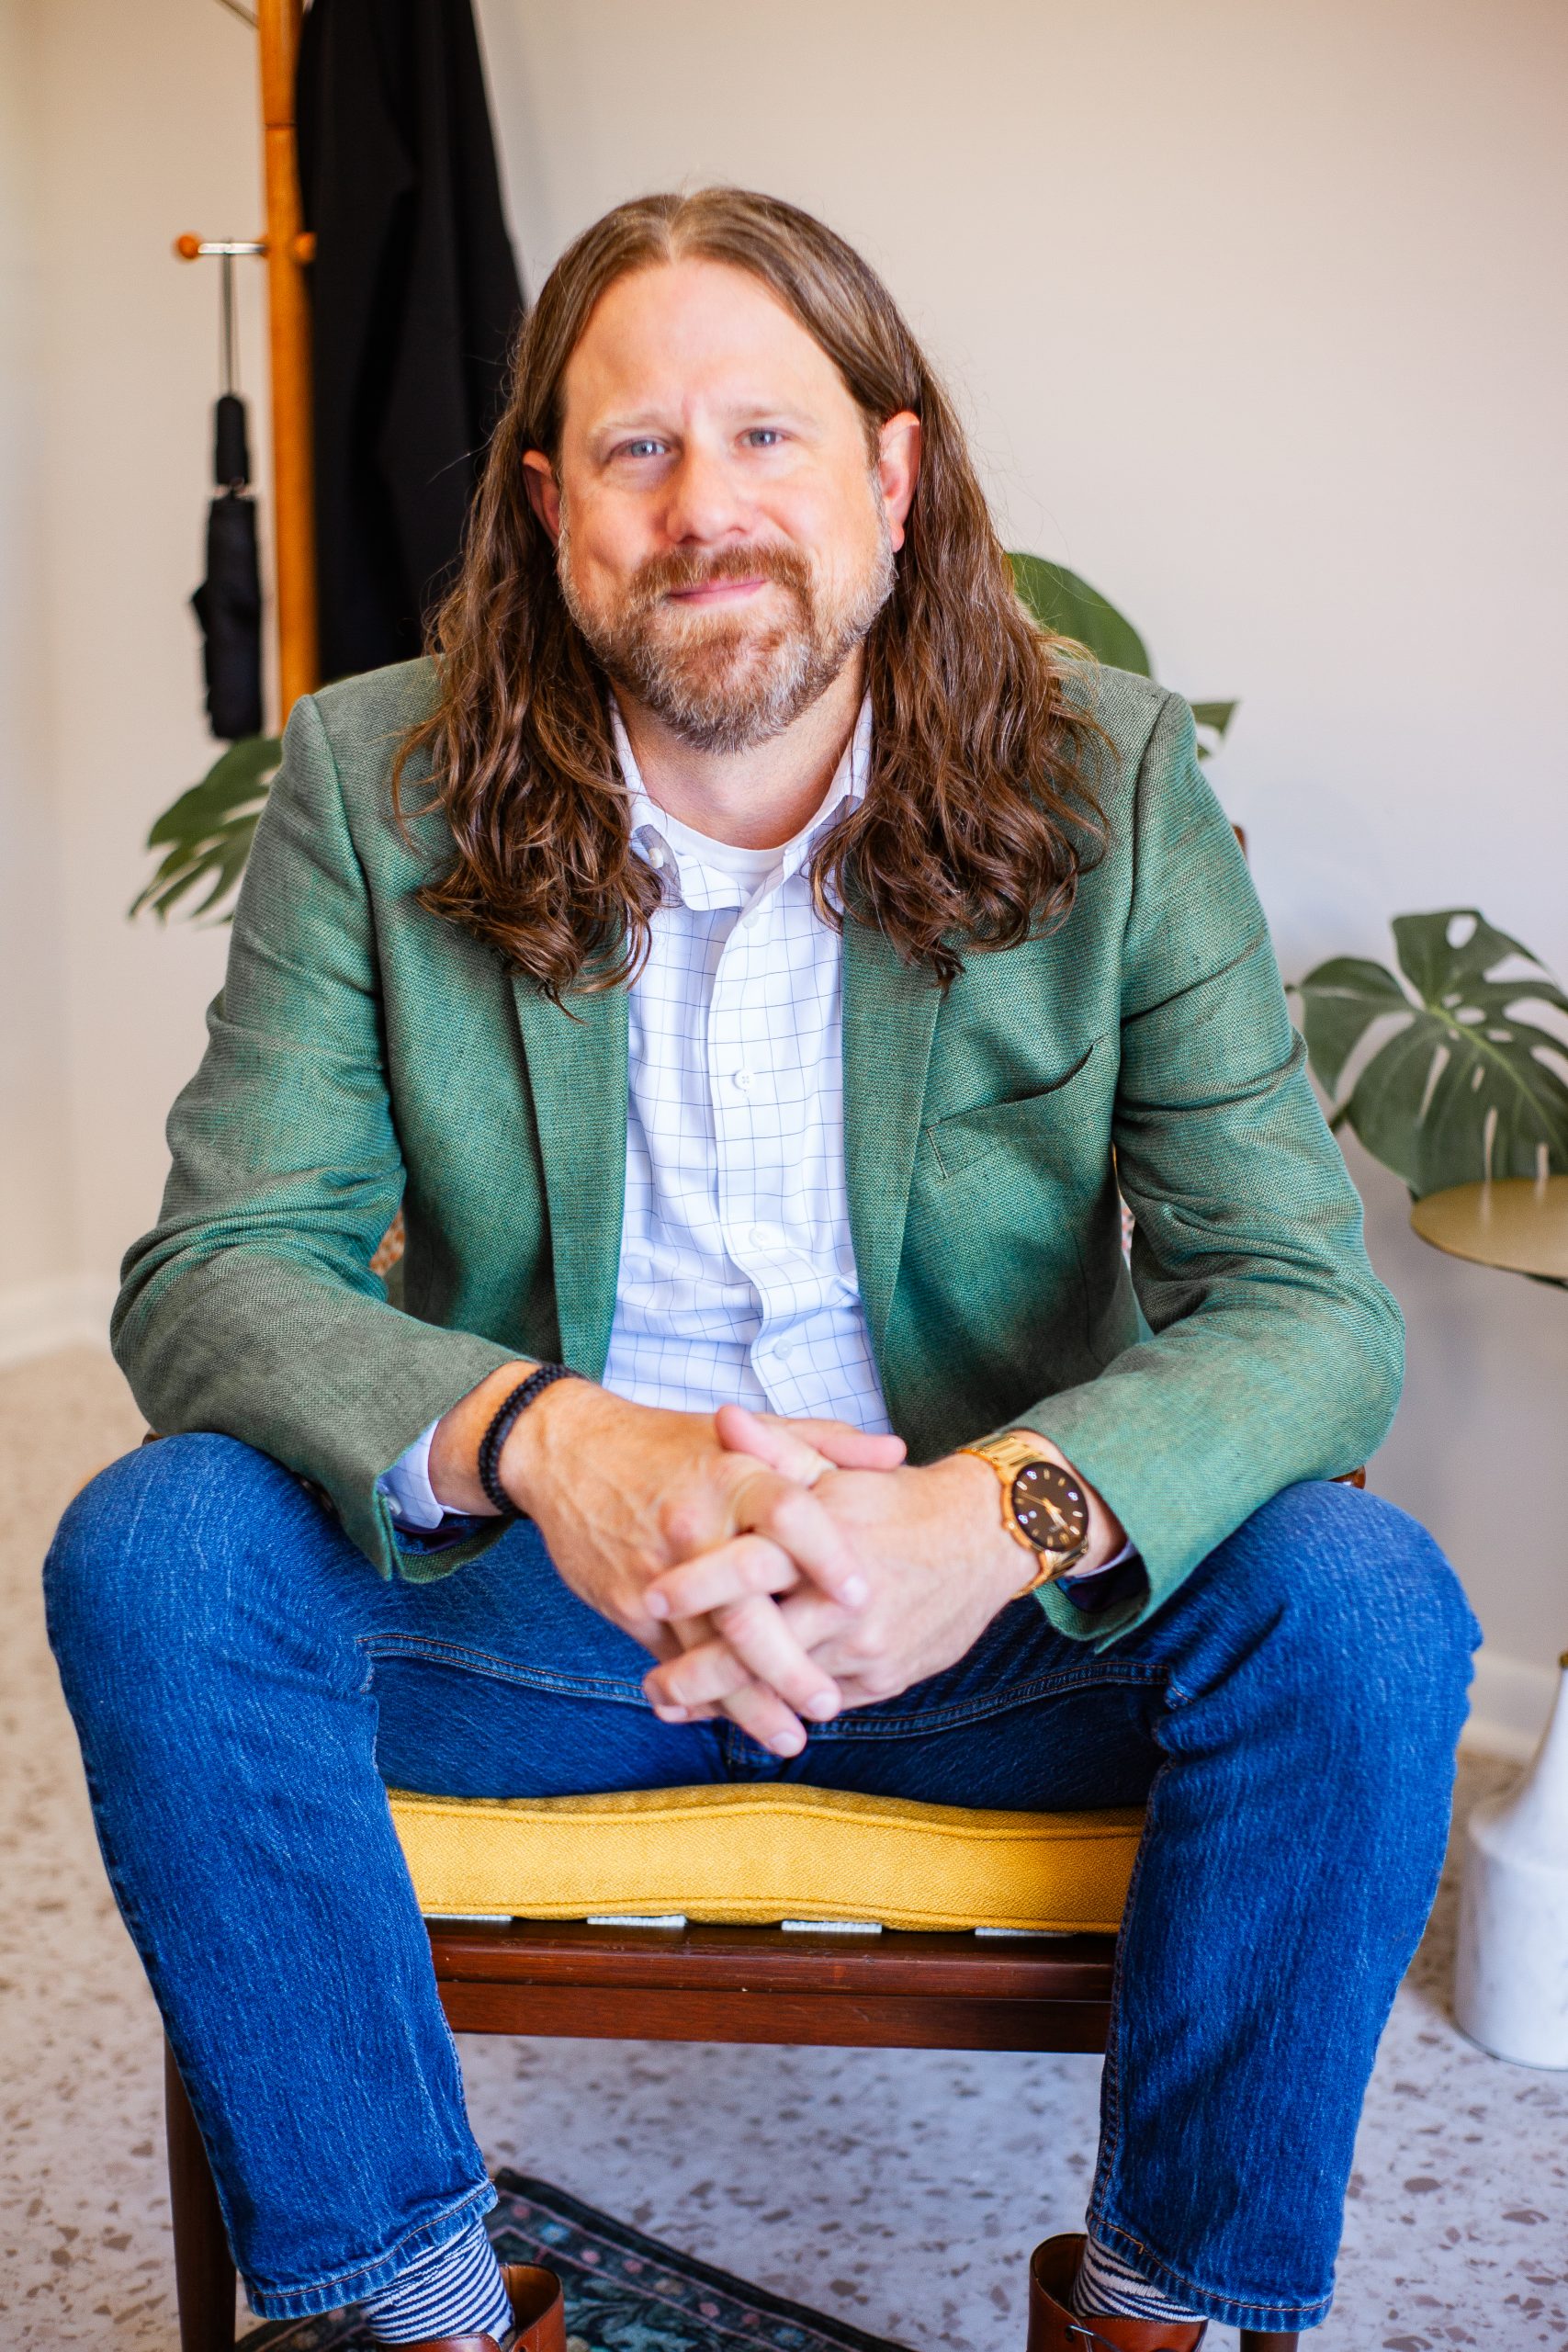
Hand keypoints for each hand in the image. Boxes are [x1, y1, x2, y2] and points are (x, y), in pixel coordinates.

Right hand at [427, 1367, 904, 1750]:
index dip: (826, 1556)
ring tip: (791, 1736)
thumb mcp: (746, 1433)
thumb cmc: (672, 1444)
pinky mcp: (629, 1605)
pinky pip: (674, 1659)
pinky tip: (737, 1719)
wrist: (569, 1454)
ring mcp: (659, 1573)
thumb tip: (896, 1452)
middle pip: (745, 1605)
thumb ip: (824, 1444)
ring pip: (707, 1650)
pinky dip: (704, 1695)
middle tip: (830, 1701)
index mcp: (734, 1475)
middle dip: (788, 1664)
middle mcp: (696, 1526)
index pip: (789, 1515)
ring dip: (748, 1702)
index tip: (860, 1597)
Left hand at [640, 1410, 1123, 1721]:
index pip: (752, 1567)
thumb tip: (722, 1417)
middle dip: (698, 1674)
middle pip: (759, 1649)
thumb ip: (776, 1450)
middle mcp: (847, 1602)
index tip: (651, 1596)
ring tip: (676, 1706)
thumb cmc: (897, 1501)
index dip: (697, 1584)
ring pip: (786, 1688)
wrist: (984, 1540)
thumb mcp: (836, 1471)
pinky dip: (776, 1707)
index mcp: (828, 1541)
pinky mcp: (884, 1679)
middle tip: (651, 1688)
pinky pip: (819, 1701)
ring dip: (727, 1704)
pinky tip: (736, 1712)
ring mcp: (867, 1648)